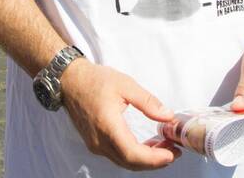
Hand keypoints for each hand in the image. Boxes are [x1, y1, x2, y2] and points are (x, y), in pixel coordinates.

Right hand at [60, 59, 179, 170]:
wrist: (70, 81)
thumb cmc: (96, 80)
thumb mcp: (126, 85)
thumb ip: (148, 102)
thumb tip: (168, 116)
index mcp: (108, 126)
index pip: (132, 154)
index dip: (154, 159)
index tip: (171, 154)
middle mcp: (100, 141)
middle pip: (130, 162)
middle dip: (154, 161)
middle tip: (174, 152)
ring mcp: (96, 145)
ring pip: (124, 161)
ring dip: (145, 159)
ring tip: (165, 147)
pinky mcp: (95, 143)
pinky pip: (117, 155)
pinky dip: (135, 155)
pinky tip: (148, 145)